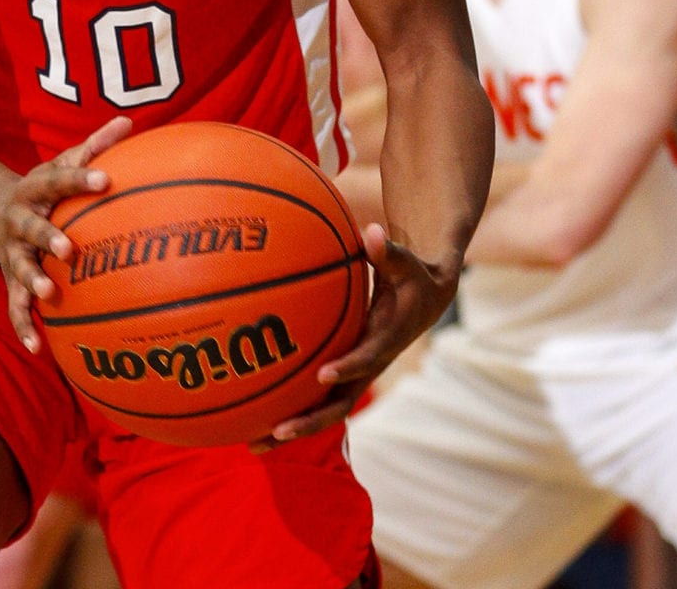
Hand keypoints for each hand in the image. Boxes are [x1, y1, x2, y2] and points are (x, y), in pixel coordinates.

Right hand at [0, 117, 131, 352]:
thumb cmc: (40, 187)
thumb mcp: (59, 163)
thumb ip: (94, 146)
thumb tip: (129, 121)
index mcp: (35, 189)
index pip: (59, 179)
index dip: (81, 178)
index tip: (107, 179)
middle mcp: (19, 220)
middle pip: (31, 227)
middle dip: (48, 236)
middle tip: (69, 248)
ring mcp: (12, 252)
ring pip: (20, 267)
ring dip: (33, 281)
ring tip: (49, 295)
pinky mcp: (9, 278)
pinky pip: (15, 306)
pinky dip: (24, 326)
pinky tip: (38, 348)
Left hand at [260, 224, 452, 447]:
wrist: (426, 300)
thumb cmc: (412, 277)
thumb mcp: (406, 264)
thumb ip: (388, 252)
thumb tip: (373, 231)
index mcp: (386, 341)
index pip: (367, 359)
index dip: (348, 368)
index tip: (324, 375)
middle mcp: (368, 367)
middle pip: (340, 404)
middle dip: (309, 420)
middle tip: (278, 429)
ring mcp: (354, 377)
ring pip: (323, 412)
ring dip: (292, 429)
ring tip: (253, 445)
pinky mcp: (341, 376)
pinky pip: (313, 399)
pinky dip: (288, 411)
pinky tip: (250, 421)